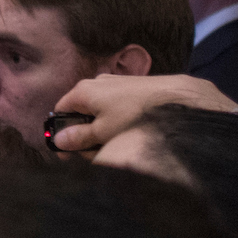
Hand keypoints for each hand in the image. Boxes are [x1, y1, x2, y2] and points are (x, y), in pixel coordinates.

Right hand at [48, 74, 237, 152]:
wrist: (178, 99)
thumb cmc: (135, 117)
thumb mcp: (103, 134)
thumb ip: (79, 138)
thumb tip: (58, 140)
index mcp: (83, 91)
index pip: (60, 111)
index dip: (61, 133)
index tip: (68, 153)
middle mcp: (97, 83)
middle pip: (81, 112)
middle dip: (86, 135)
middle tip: (98, 155)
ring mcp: (117, 83)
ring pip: (101, 112)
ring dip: (104, 131)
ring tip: (119, 147)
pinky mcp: (135, 88)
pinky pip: (118, 107)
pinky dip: (119, 122)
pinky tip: (133, 134)